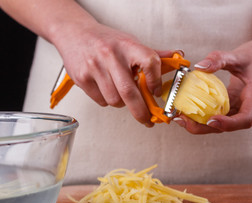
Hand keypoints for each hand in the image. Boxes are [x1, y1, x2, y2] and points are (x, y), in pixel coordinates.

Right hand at [53, 21, 176, 126]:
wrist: (75, 33)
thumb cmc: (104, 40)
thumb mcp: (129, 42)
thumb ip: (150, 54)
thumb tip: (176, 58)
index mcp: (127, 45)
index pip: (150, 62)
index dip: (156, 81)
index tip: (156, 92)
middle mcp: (110, 55)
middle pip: (129, 92)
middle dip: (140, 111)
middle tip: (147, 119)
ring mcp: (94, 67)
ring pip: (115, 100)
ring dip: (121, 103)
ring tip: (119, 92)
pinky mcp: (82, 78)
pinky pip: (101, 101)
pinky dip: (107, 100)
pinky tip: (105, 89)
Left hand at [173, 35, 251, 133]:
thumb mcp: (238, 54)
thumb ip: (219, 59)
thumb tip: (199, 66)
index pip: (245, 118)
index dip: (228, 123)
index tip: (211, 120)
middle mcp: (247, 106)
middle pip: (227, 126)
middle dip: (203, 127)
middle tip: (181, 120)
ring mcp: (239, 107)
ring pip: (219, 122)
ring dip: (199, 123)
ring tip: (179, 117)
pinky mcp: (231, 104)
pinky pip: (216, 113)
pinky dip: (201, 114)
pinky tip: (186, 109)